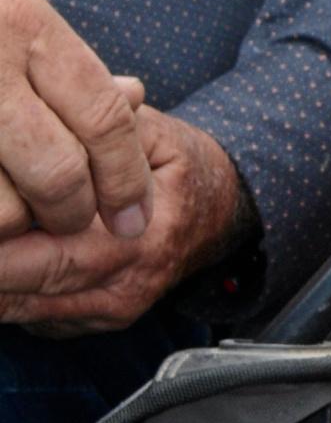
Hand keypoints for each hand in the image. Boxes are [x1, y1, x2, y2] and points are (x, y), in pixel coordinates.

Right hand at [0, 0, 155, 244]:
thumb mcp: (5, 11)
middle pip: (59, 174)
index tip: (132, 214)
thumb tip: (135, 95)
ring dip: (12, 223)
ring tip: (11, 212)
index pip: (104, 118)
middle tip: (68, 218)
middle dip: (73, 212)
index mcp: (20, 20)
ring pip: (2, 207)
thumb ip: (61, 61)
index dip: (126, 178)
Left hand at [0, 105, 246, 332]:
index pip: (46, 255)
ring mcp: (102, 310)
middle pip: (18, 289)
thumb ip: (108, 124)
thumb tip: (79, 102)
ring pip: (15, 307)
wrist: (218, 214)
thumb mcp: (149, 132)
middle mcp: (120, 288)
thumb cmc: (175, 166)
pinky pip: (26, 314)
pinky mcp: (85, 320)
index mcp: (137, 242)